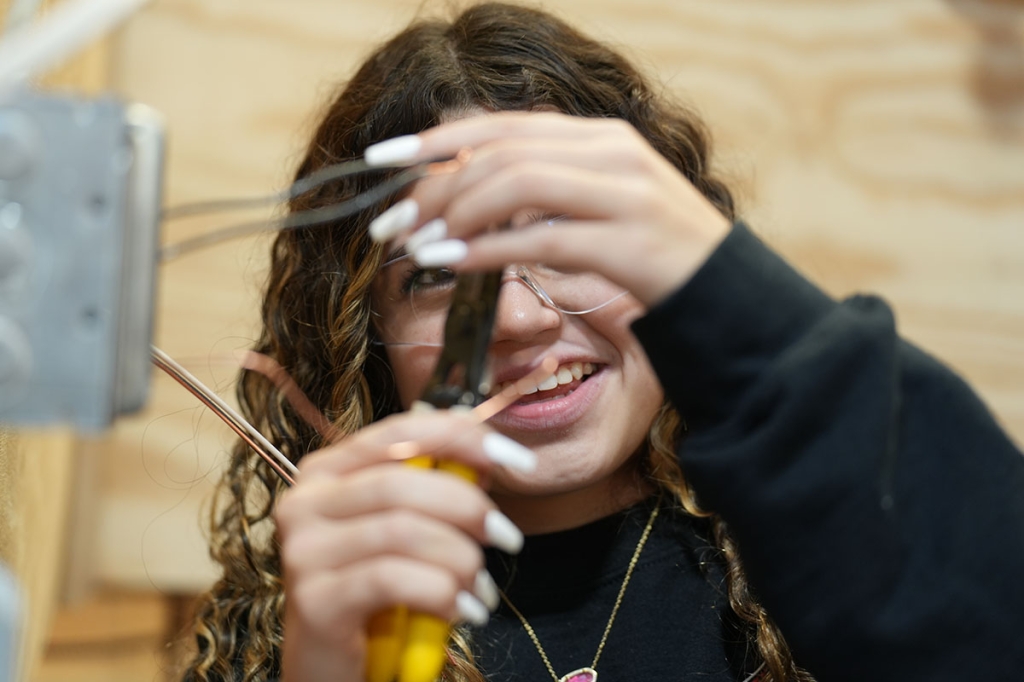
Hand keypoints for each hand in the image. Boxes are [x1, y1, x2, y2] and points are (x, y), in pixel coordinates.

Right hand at [275, 412, 531, 681]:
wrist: (336, 669)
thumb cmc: (379, 595)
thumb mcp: (407, 532)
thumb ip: (435, 487)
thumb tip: (489, 451)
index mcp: (327, 472)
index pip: (398, 433)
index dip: (460, 436)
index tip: (516, 458)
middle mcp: (305, 503)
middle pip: (400, 483)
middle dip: (468, 506)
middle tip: (507, 536)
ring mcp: (304, 551)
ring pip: (401, 531)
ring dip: (460, 559)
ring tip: (481, 588)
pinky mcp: (314, 600)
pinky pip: (392, 579)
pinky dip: (442, 592)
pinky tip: (464, 611)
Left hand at [369, 111, 730, 306]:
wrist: (726, 295)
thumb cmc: (655, 254)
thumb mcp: (600, 205)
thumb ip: (547, 189)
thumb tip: (470, 192)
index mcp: (599, 138)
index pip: (501, 126)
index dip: (435, 139)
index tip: (384, 159)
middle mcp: (611, 153)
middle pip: (501, 153)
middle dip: (435, 186)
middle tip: (392, 223)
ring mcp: (625, 194)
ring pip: (518, 184)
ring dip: (456, 214)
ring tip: (418, 246)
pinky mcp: (630, 243)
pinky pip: (543, 239)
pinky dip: (488, 251)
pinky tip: (454, 264)